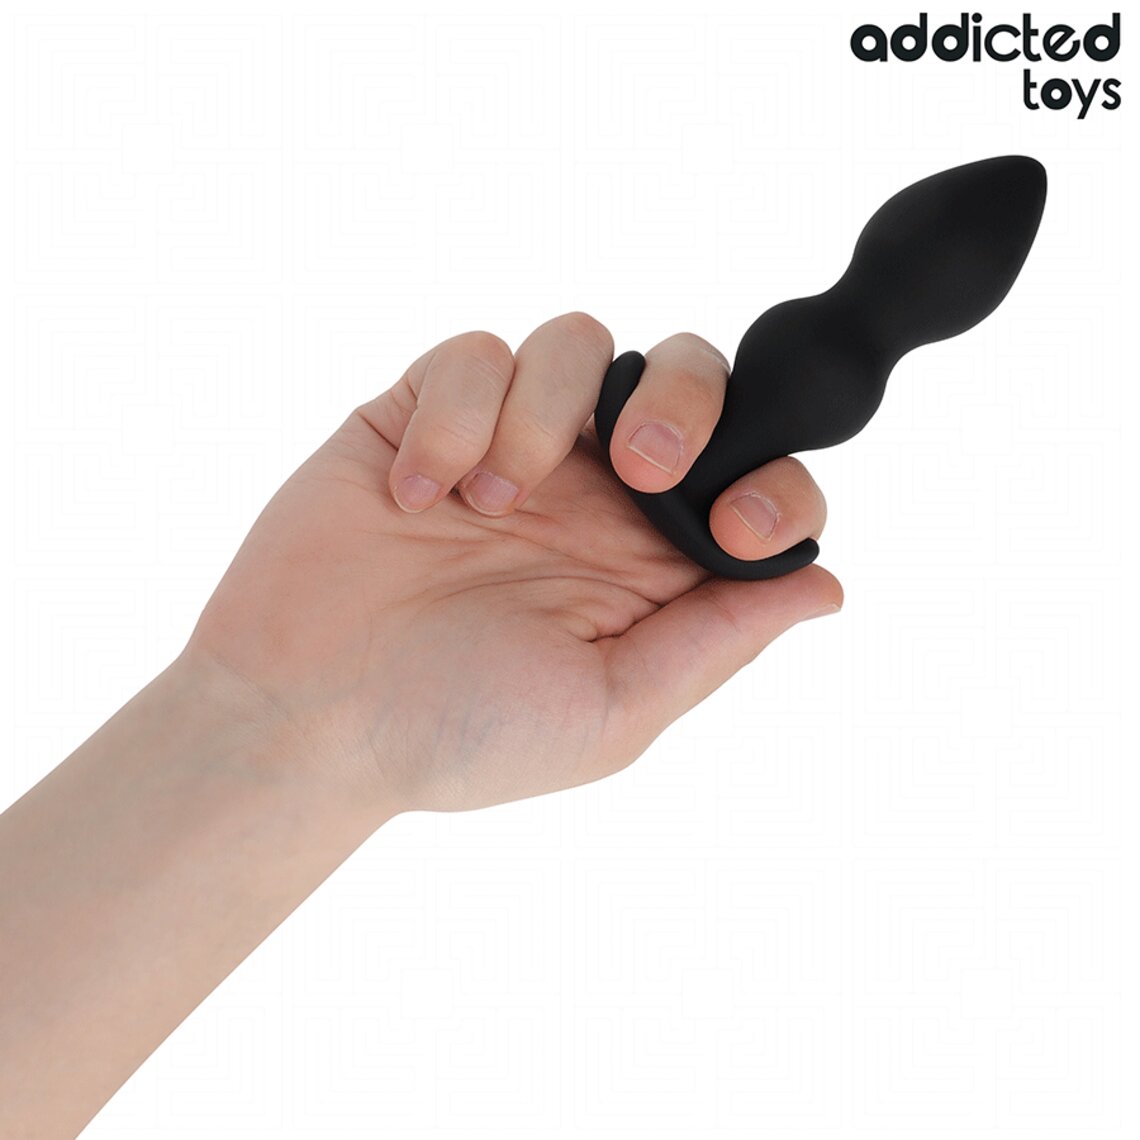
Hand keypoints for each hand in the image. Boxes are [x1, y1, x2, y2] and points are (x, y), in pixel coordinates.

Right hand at [184, 312, 841, 817]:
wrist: (303, 719)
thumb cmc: (456, 733)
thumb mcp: (610, 712)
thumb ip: (716, 640)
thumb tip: (825, 585)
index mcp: (650, 562)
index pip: (754, 476)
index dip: (773, 477)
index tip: (732, 526)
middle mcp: (591, 493)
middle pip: (684, 373)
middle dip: (682, 399)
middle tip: (640, 470)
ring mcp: (510, 445)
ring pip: (577, 342)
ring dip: (546, 410)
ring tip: (492, 498)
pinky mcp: (424, 414)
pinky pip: (471, 352)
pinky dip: (454, 411)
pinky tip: (416, 492)